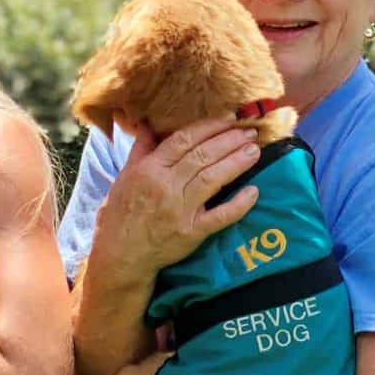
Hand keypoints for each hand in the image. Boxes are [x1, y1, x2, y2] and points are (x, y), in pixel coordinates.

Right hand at [89, 117, 262, 283]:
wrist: (119, 255)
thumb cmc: (120, 215)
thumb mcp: (123, 179)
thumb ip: (140, 151)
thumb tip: (148, 124)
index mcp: (147, 170)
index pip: (182, 140)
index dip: (208, 127)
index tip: (228, 119)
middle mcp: (164, 187)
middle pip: (202, 156)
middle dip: (229, 141)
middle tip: (249, 132)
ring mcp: (179, 210)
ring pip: (213, 179)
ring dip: (236, 163)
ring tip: (254, 151)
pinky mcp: (191, 233)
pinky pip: (220, 216)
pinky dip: (239, 204)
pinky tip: (254, 192)